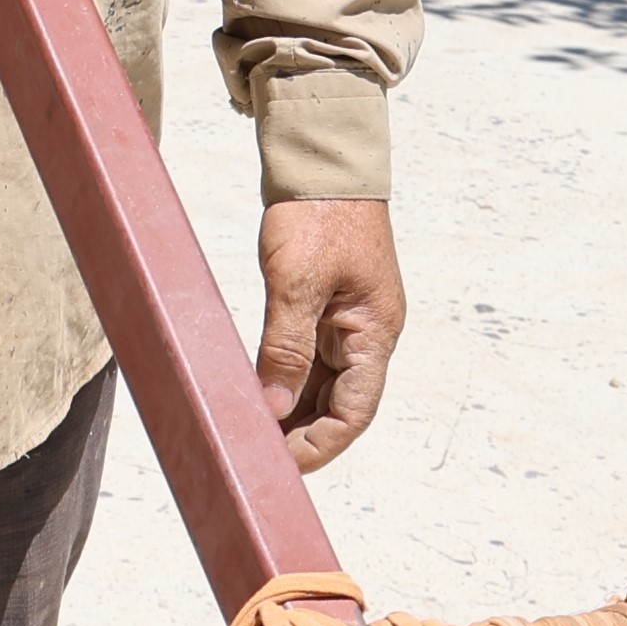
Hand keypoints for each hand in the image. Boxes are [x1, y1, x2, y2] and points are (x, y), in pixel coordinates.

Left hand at [255, 198, 404, 474]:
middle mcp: (367, 333)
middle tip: (256, 456)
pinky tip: (256, 393)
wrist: (322, 159)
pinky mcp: (325, 305)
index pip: (354, 412)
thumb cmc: (319, 213)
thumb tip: (273, 407)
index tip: (280, 466)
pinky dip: (285, 377)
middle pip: (339, 404)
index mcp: (375, 332)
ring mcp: (347, 320)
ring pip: (322, 384)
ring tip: (251, 434)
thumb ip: (286, 346)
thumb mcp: (296, 280)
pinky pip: (308, 356)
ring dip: (291, 410)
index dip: (319, 445)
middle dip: (301, 434)